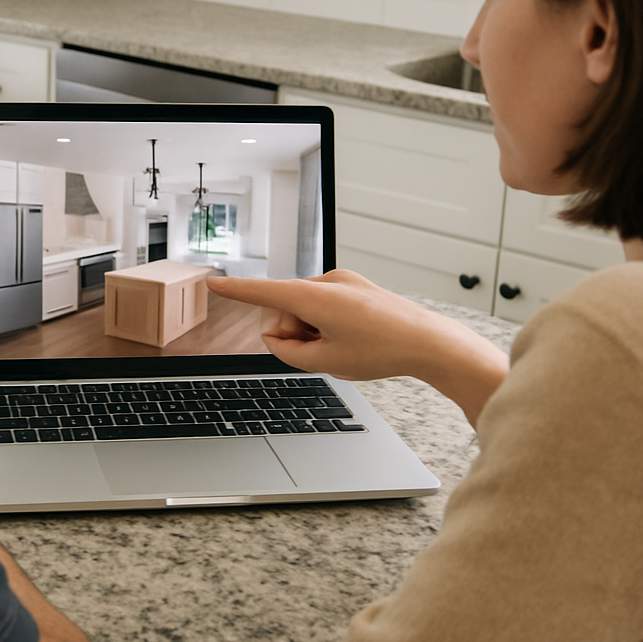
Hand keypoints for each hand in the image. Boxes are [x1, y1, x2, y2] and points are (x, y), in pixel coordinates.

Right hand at [206, 270, 508, 427]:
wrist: (429, 342)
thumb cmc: (382, 350)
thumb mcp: (326, 361)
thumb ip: (289, 351)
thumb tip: (276, 338)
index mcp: (315, 297)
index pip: (263, 292)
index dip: (235, 291)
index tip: (212, 283)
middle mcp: (326, 281)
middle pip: (286, 307)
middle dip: (292, 331)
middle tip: (319, 355)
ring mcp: (343, 281)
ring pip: (306, 307)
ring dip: (312, 329)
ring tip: (343, 348)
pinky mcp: (355, 286)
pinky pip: (325, 304)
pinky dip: (327, 322)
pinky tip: (352, 339)